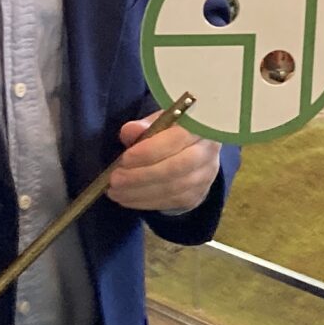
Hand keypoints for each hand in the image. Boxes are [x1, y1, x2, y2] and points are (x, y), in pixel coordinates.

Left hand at [106, 106, 223, 213]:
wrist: (194, 150)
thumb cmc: (172, 131)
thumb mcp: (159, 122)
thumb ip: (144, 125)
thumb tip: (129, 131)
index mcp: (199, 127)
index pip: (177, 140)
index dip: (150, 151)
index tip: (125, 158)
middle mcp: (208, 152)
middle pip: (176, 168)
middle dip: (141, 176)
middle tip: (115, 180)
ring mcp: (205, 177)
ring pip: (173, 189)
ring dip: (140, 193)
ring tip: (116, 192)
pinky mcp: (197, 195)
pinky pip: (170, 202)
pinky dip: (146, 202)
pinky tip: (127, 199)